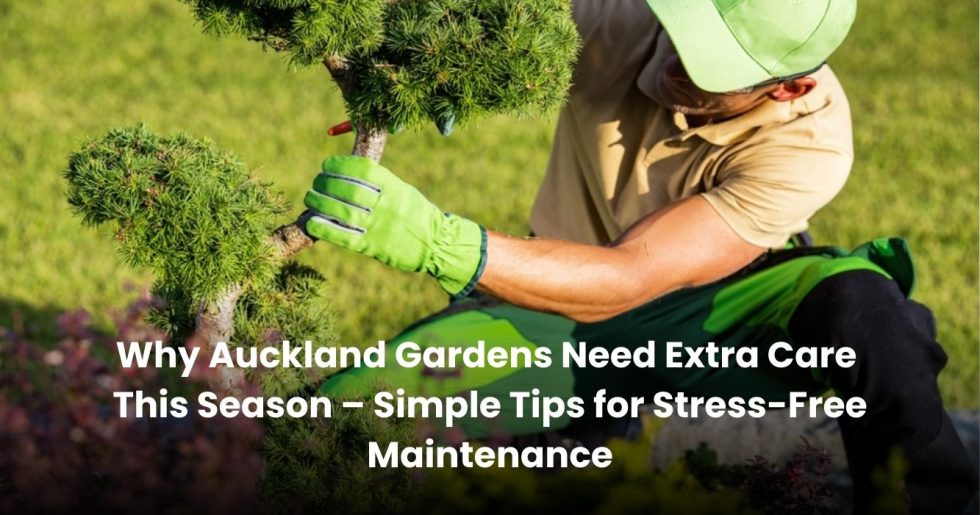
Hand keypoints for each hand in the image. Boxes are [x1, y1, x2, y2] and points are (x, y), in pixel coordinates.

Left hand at [303, 156, 485, 297]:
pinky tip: (312, 222)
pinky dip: (325, 229)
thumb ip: (380, 182)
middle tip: (316, 182)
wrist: (436, 244)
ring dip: (320, 203)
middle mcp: (388, 206)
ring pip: (342, 212)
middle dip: (326, 183)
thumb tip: (347, 170)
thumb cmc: (416, 214)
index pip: (363, 170)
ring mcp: (380, 227)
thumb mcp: (404, 191)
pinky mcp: (374, 248)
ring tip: (310, 197)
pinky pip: (345, 237)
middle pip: (349, 190)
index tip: (326, 165)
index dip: (340, 165)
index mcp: (396, 188)